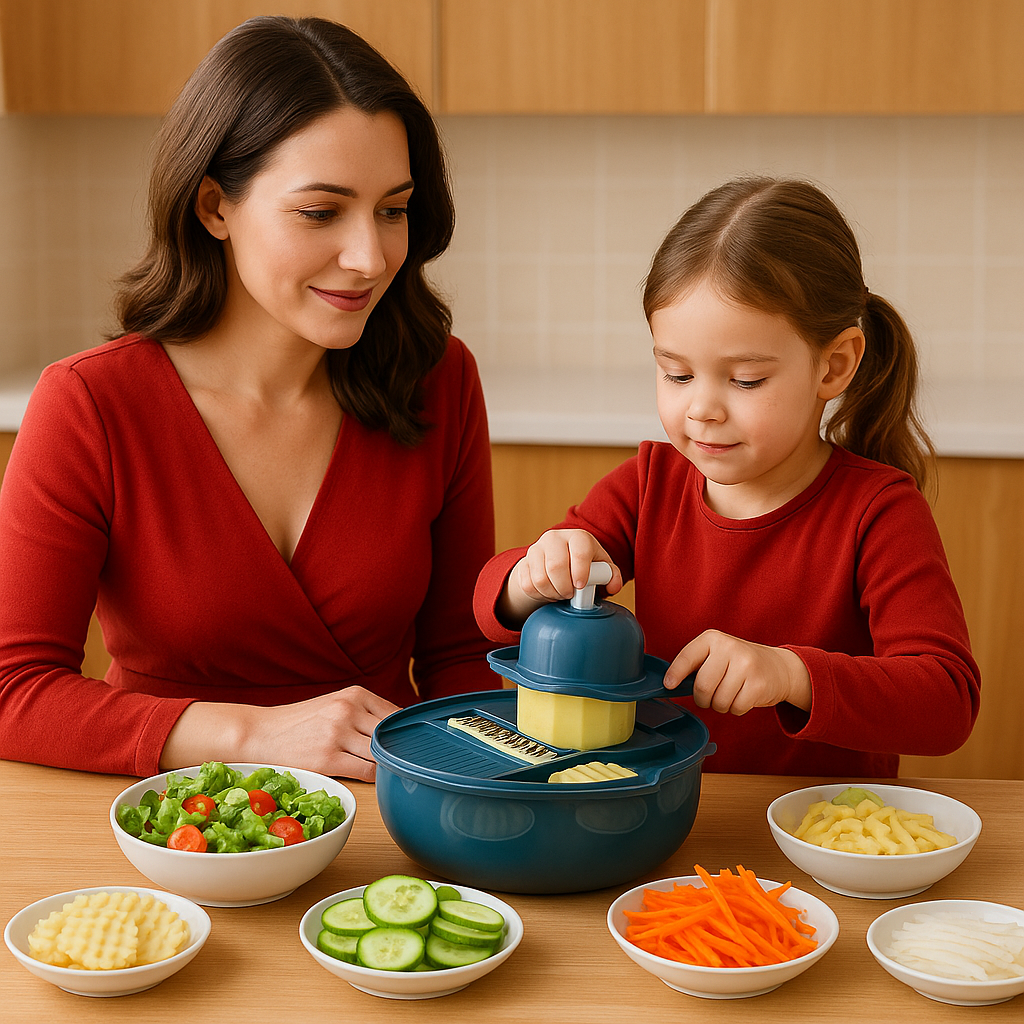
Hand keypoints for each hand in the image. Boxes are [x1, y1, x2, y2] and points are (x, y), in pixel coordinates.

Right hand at [159, 686, 400, 781]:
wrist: (259, 733)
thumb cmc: (301, 724)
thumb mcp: (336, 707)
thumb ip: (366, 716)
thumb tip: (402, 734)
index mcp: (356, 695)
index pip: (398, 716)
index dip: (408, 736)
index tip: (415, 748)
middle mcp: (349, 710)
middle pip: (393, 736)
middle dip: (401, 752)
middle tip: (409, 765)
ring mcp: (338, 733)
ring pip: (382, 755)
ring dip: (388, 767)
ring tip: (390, 774)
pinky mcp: (328, 758)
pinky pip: (367, 772)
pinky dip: (375, 778)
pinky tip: (373, 780)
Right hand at [498, 529, 622, 626]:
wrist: (555, 559)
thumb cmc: (584, 564)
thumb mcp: (601, 566)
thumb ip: (612, 576)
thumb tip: (612, 587)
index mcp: (578, 537)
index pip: (579, 552)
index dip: (581, 572)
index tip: (581, 586)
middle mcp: (555, 538)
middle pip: (556, 566)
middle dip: (565, 587)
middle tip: (570, 595)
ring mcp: (536, 549)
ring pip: (540, 578)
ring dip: (552, 593)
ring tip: (560, 594)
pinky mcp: (524, 563)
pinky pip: (528, 585)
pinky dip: (539, 595)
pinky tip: (548, 592)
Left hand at [663, 629, 810, 714]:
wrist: (778, 667)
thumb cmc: (738, 664)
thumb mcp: (716, 655)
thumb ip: (696, 666)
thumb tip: (671, 684)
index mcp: (713, 638)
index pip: (687, 656)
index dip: (675, 673)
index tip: (669, 685)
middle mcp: (729, 648)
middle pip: (702, 686)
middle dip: (702, 699)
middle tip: (709, 697)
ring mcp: (746, 665)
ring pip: (718, 701)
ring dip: (720, 705)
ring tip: (730, 694)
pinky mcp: (758, 684)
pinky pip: (735, 708)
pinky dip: (736, 709)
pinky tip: (743, 697)